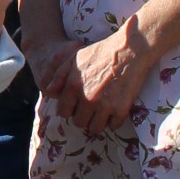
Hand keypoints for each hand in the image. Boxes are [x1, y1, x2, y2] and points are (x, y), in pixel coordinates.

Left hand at [62, 14, 152, 138]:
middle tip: (91, 108)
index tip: (76, 105)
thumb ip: (59, 75)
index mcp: (73, 87)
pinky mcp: (121, 109)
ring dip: (97, 121)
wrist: (130, 50)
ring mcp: (105, 106)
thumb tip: (48, 91)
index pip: (63, 112)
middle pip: (79, 123)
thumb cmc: (101, 52)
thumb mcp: (75, 58)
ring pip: (95, 128)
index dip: (69, 109)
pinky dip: (114, 120)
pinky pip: (114, 126)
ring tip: (102, 111)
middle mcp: (87, 99)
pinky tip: (115, 109)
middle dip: (83, 117)